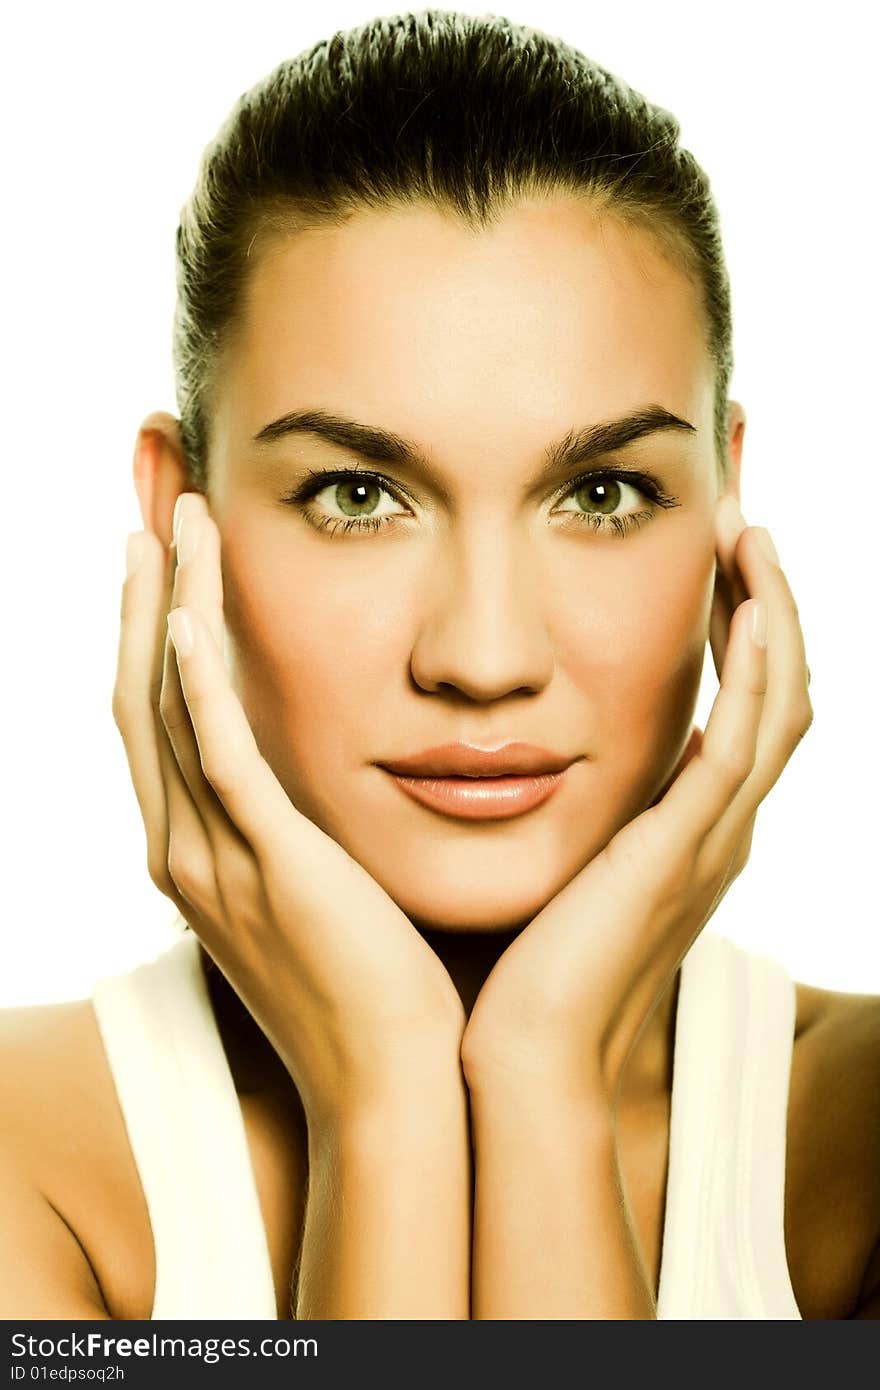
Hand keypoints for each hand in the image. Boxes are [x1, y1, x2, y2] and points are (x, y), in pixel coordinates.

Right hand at [112, 492, 464, 1127]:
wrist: (390, 1085)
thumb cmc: (366, 990)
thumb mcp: (309, 896)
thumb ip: (288, 833)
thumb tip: (304, 785)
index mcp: (195, 854)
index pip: (155, 721)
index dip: (147, 634)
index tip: (162, 561)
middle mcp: (184, 850)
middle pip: (139, 697)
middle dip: (139, 598)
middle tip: (148, 512)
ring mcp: (217, 860)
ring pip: (168, 709)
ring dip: (166, 609)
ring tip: (174, 523)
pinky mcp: (272, 865)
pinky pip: (219, 760)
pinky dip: (196, 686)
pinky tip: (188, 616)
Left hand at [460, 498, 812, 1108]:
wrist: (515, 1056)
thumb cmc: (515, 965)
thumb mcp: (548, 862)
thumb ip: (550, 803)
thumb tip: (495, 742)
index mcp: (687, 829)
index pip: (743, 706)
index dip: (743, 627)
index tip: (713, 553)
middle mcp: (717, 828)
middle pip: (780, 690)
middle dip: (770, 600)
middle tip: (746, 519)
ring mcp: (713, 839)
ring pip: (779, 703)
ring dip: (772, 611)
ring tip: (749, 532)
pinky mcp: (686, 848)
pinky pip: (743, 742)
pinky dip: (756, 668)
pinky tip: (744, 604)